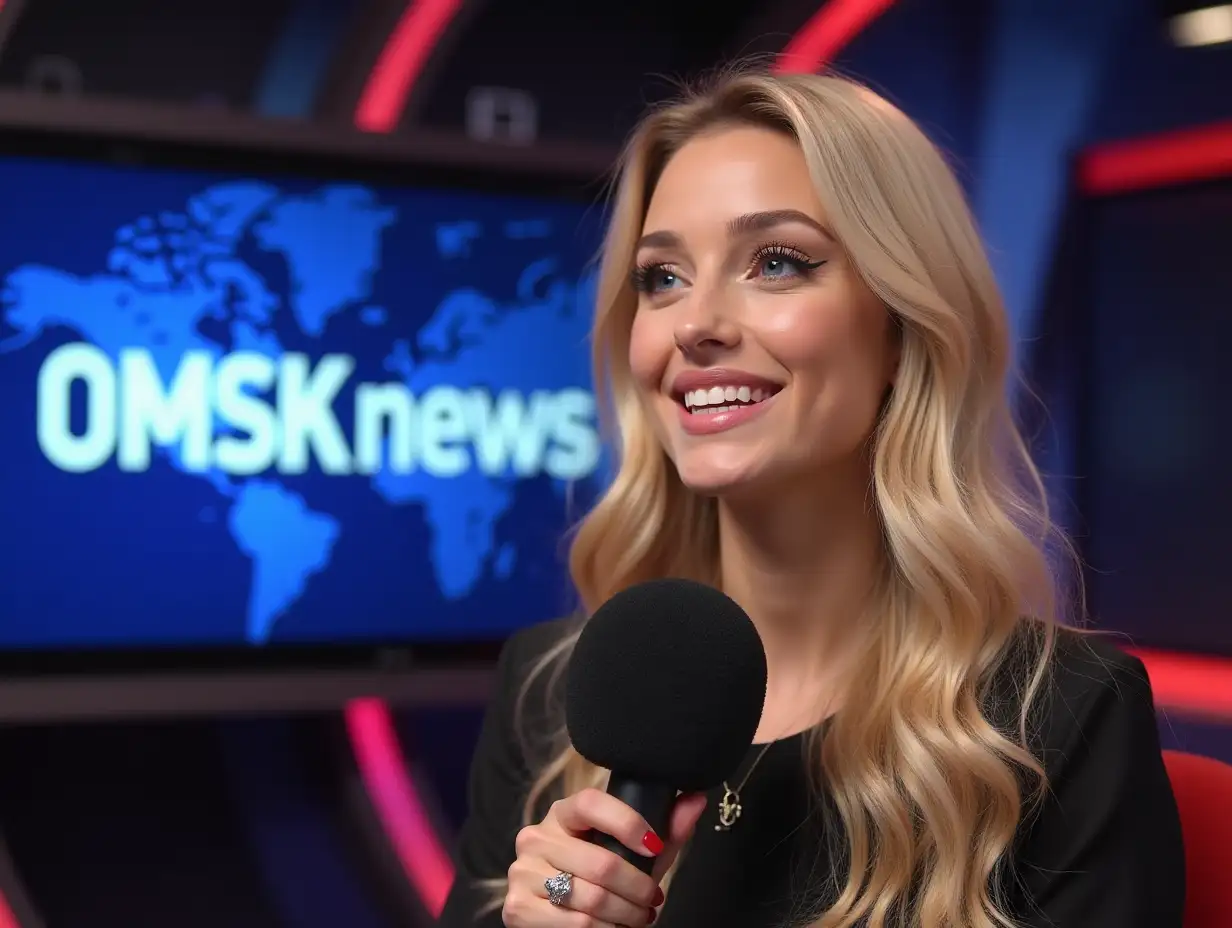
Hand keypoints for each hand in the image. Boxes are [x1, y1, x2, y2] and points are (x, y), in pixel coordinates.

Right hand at [502, 788, 705, 926]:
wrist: (559, 920)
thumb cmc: (601, 880)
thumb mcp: (635, 855)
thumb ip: (666, 829)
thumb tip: (697, 798)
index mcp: (562, 814)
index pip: (590, 803)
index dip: (627, 823)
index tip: (655, 847)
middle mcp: (536, 837)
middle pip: (600, 862)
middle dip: (638, 888)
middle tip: (654, 900)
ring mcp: (523, 872)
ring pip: (591, 898)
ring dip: (627, 914)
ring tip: (639, 917)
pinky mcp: (517, 907)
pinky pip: (576, 923)